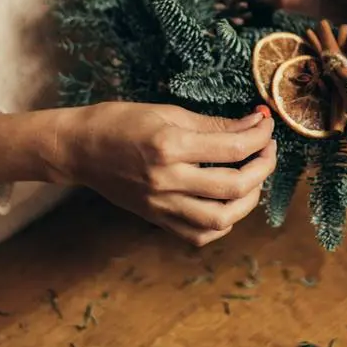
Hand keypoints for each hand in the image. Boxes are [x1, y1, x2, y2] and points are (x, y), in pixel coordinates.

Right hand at [0, 104, 275, 245]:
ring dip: (248, 199)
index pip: (233, 146)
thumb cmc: (119, 122)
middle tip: (268, 150)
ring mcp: (161, 205)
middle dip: (263, 166)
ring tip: (253, 178)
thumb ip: (213, 124)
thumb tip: (254, 125)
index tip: (267, 123)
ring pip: (220, 218)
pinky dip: (221, 224)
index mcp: (169, 145)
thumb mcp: (167, 112)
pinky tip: (227, 204)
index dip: (260, 135)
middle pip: (234, 185)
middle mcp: (167, 180)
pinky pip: (198, 234)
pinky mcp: (156, 218)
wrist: (79, 149)